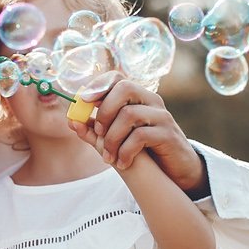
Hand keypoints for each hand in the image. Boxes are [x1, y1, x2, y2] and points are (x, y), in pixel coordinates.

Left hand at [69, 80, 207, 193]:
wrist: (176, 170)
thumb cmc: (144, 151)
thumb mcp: (118, 138)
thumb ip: (95, 130)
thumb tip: (71, 121)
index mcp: (138, 98)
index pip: (117, 78)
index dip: (98, 85)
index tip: (83, 101)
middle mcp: (151, 101)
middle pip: (124, 88)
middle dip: (104, 111)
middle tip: (98, 133)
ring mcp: (162, 116)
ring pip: (129, 114)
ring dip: (112, 138)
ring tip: (108, 157)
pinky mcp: (168, 135)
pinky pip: (141, 136)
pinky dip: (125, 150)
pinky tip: (122, 162)